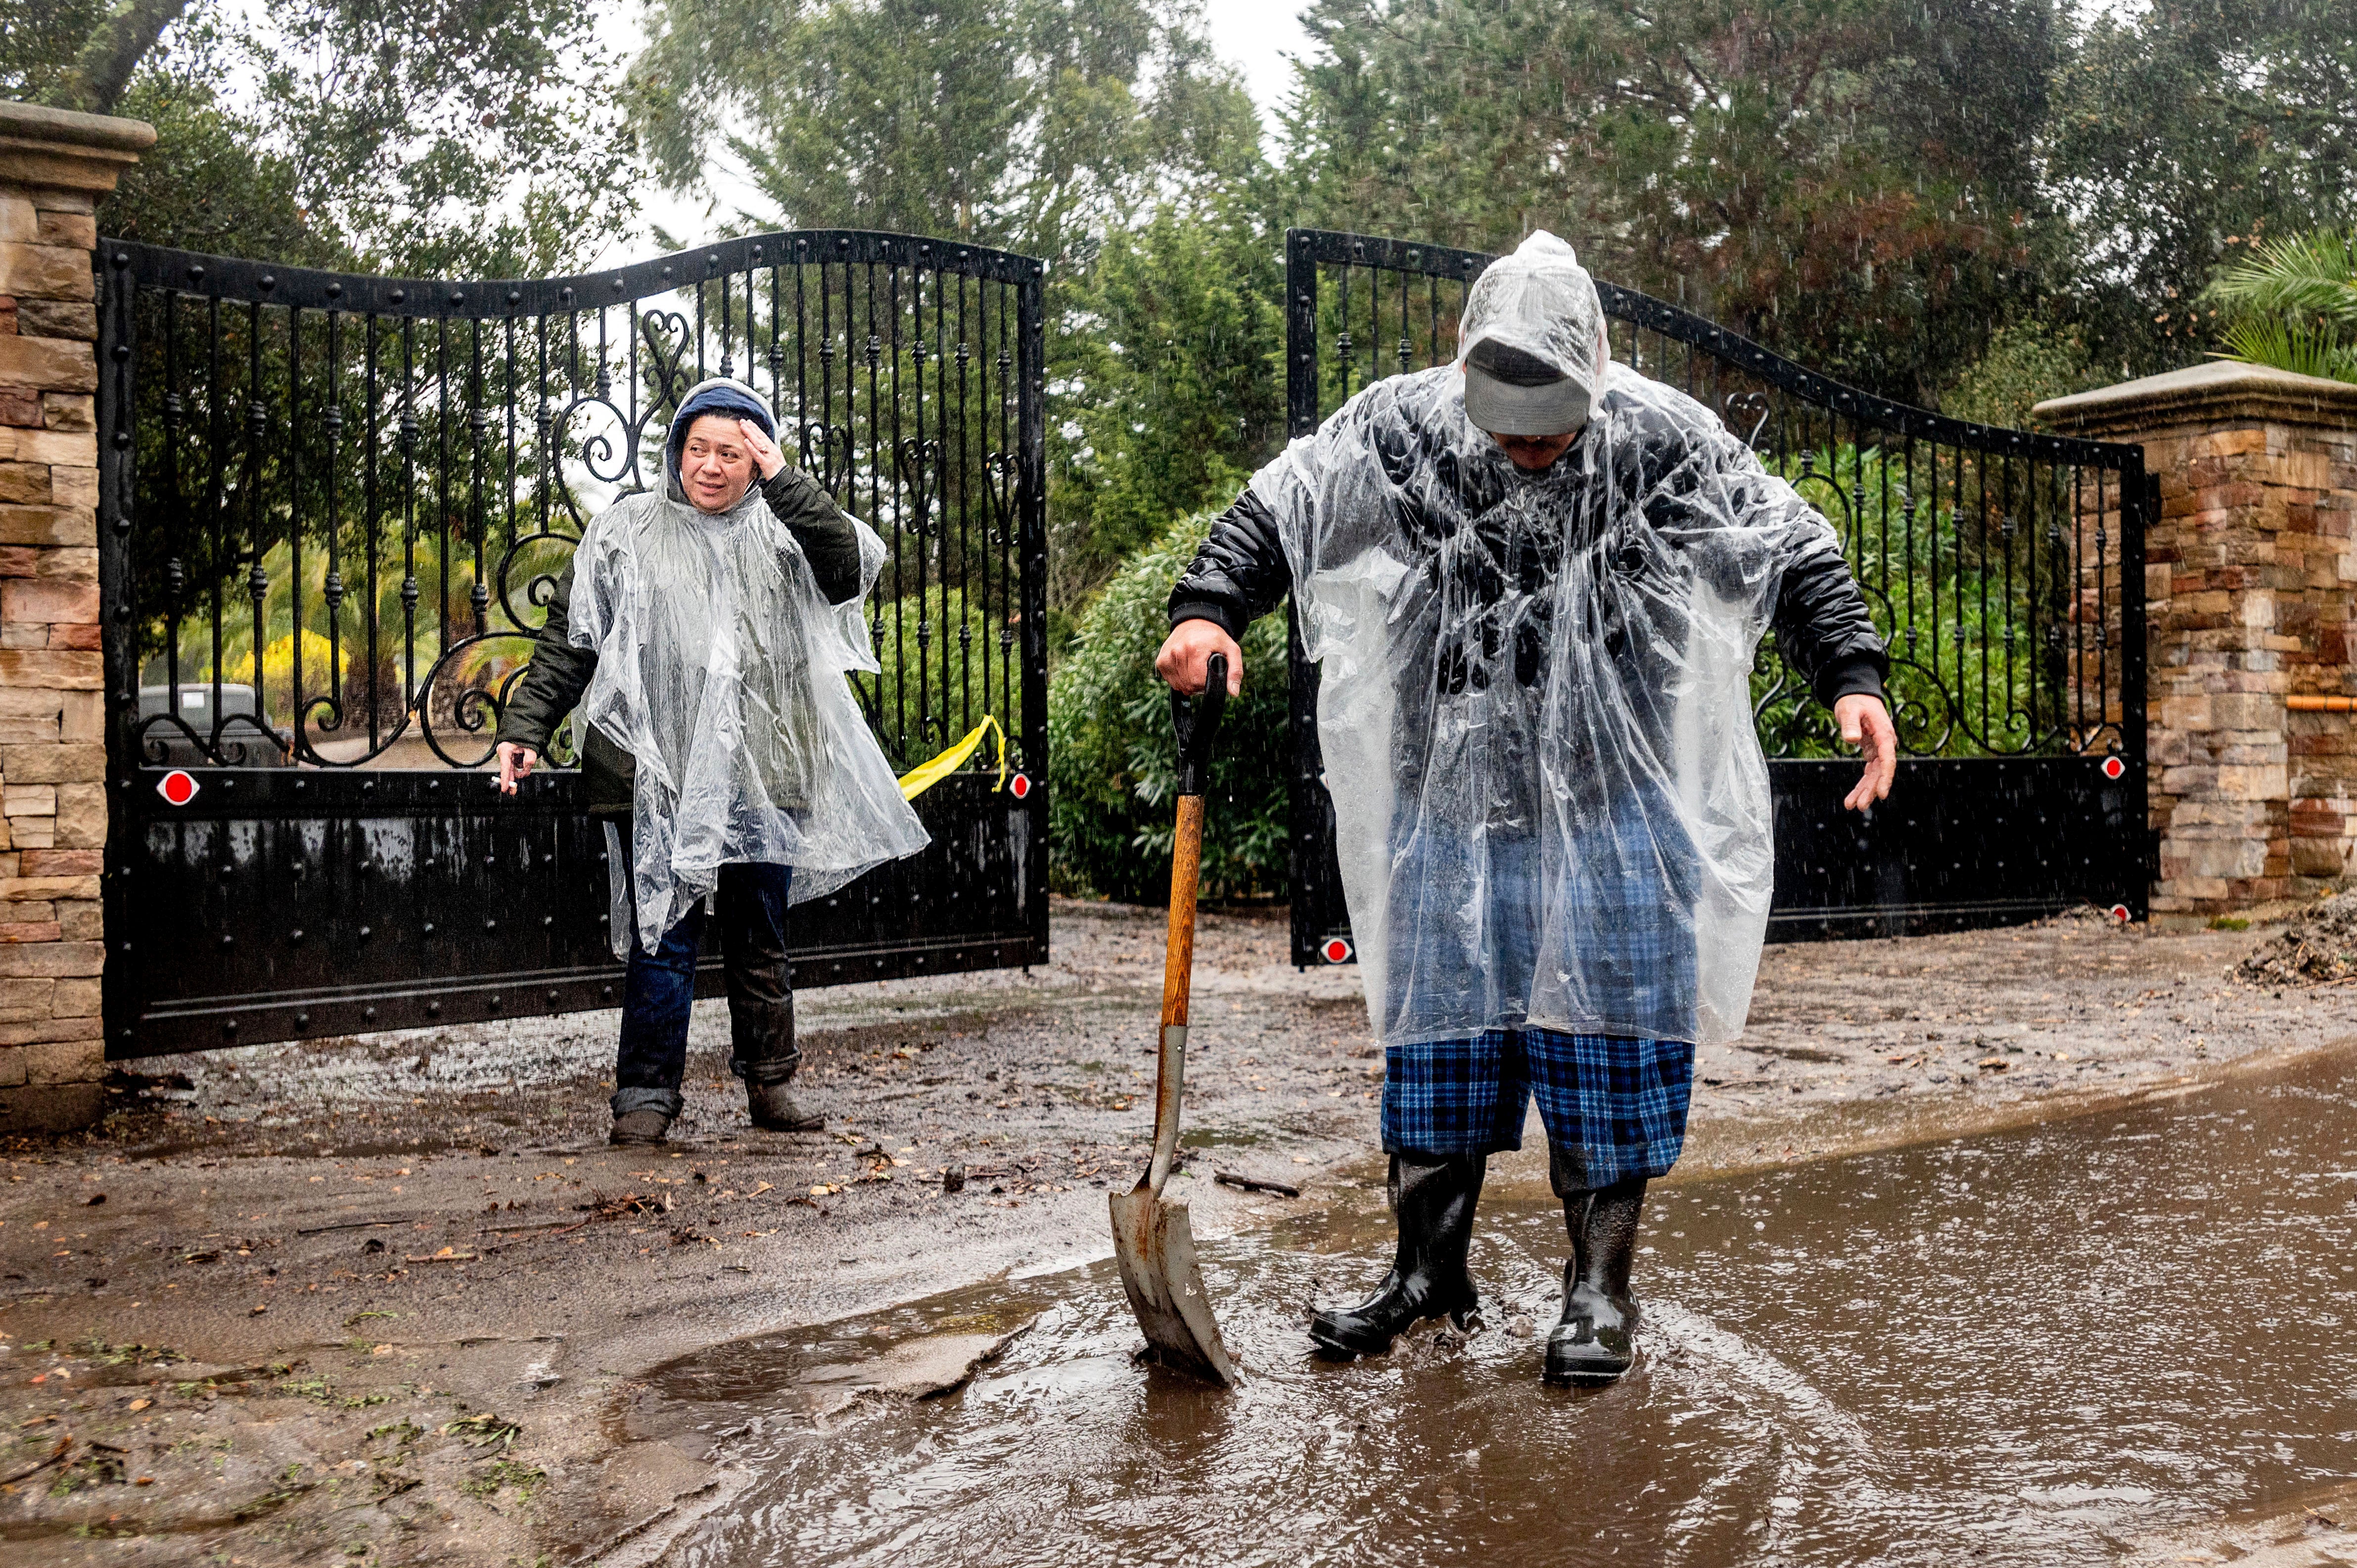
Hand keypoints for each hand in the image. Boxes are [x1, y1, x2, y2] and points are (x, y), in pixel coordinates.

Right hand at [496, 741, 537, 795]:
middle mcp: (505, 753)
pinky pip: (517, 765)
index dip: (505, 779)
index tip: (504, 788)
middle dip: (512, 780)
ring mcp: (508, 756)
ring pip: (514, 768)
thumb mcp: (530, 746)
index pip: (505, 767)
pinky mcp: (512, 757)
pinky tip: (525, 760)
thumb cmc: (524, 736)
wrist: (524, 729)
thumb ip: (530, 757)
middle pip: (508, 770)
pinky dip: (522, 766)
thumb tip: (527, 766)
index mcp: (505, 750)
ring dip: (521, 769)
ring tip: (526, 761)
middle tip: (512, 792)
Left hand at [737, 418, 785, 479]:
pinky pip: (757, 454)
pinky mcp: (766, 463)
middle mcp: (772, 451)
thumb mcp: (774, 459)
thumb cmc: (778, 472)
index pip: (764, 436)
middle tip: (743, 421)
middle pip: (761, 437)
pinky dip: (751, 447)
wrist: (783, 481)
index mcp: (774, 449)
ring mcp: (769, 456)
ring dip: (750, 434)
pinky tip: (746, 441)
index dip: (756, 428)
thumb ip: (767, 452)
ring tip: (743, 427)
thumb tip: (758, 446)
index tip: (749, 422)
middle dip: (751, 428)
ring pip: (759, 442)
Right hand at [1155, 618, 1242, 696]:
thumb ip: (1235, 671)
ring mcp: (1166, 657)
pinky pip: (1171, 682)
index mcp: (1194, 649)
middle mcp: (1177, 652)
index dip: (1207, 683)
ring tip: (1196, 669)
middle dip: (1199, 684)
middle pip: (1188, 685)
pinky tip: (1186, 668)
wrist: (1194, 622)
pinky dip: (1180, 680)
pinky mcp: (1161, 661)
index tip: (1211, 673)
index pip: (1198, 681)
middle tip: (1204, 672)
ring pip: (1179, 686)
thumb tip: (1234, 692)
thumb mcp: (1231, 650)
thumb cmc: (1214, 637)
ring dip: (1189, 683)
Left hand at [1836, 693, 1895, 811]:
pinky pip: (1869, 772)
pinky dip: (1862, 784)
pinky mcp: (1872, 752)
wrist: (1857, 695)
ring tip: (1852, 806)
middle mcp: (1885, 744)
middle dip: (1871, 790)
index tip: (1882, 794)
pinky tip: (1852, 797)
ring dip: (1865, 791)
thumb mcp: (1850, 710)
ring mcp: (1879, 749)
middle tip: (1859, 806)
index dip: (1886, 778)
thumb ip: (1851, 723)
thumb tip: (1851, 739)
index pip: (1888, 760)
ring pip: (1875, 775)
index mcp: (1884, 735)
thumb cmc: (1854, 701)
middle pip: (1881, 772)